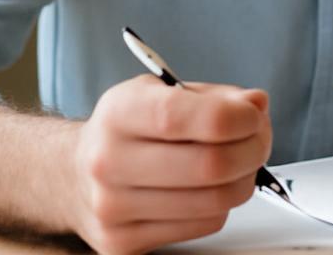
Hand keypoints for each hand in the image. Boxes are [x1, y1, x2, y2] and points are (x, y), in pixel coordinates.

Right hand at [64, 74, 272, 253]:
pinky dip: (222, 205)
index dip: (233, 117)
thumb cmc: (128, 129)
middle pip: (208, 166)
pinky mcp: (125, 243)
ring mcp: (114, 208)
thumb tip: (256, 104)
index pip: (180, 117)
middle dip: (253, 149)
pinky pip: (204, 225)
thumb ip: (214, 97)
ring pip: (214, 201)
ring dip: (244, 179)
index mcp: (118, 113)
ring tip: (240, 162)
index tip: (254, 115)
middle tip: (259, 138)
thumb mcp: (162, 92)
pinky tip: (210, 188)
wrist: (73, 174)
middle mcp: (108, 162)